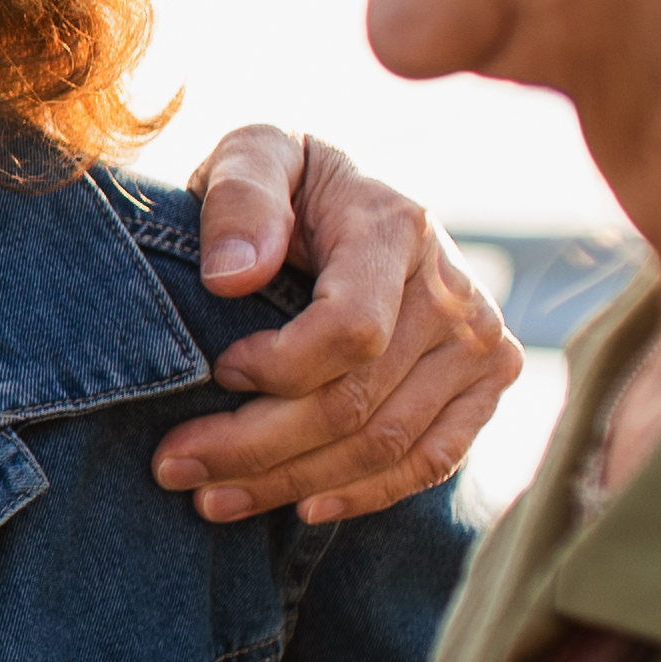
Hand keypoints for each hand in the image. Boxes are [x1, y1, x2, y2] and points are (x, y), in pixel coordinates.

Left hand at [153, 125, 521, 524]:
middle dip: (254, 447)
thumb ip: (241, 195)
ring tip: (211, 499)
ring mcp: (481, 343)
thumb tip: (233, 276)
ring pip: (385, 446)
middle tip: (173, 466)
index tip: (217, 373)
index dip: (277, 370)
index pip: (350, 332)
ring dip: (292, 483)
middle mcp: (455, 290)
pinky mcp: (487, 383)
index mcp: (399, 228)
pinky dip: (366, 494)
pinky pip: (432, 461)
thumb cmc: (286, 184)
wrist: (348, 201)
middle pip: (357, 403)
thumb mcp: (252, 154)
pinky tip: (303, 507)